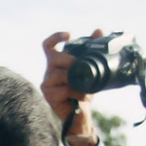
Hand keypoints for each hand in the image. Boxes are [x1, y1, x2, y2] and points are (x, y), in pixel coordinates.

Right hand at [41, 29, 104, 145]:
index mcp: (57, 64)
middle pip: (54, 57)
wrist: (81, 115)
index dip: (56, 37)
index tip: (69, 35)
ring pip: (59, 73)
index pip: (48, 46)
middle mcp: (49, 72)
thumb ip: (92, 51)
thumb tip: (99, 30)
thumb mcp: (91, 70)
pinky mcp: (49, 95)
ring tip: (84, 87)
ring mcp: (47, 84)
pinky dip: (75, 92)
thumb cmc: (83, 93)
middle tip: (83, 68)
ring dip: (75, 79)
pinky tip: (80, 96)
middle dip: (71, 61)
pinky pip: (63, 88)